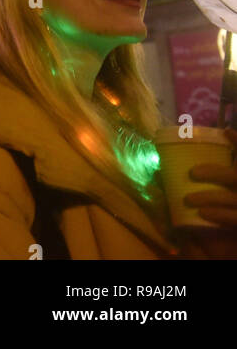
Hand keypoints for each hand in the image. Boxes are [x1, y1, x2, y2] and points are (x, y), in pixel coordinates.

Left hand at [178, 129, 236, 258]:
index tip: (227, 131)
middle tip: (194, 172)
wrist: (216, 254)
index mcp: (234, 185)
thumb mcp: (195, 209)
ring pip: (236, 198)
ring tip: (189, 200)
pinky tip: (205, 214)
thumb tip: (155, 178)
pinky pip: (236, 219)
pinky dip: (222, 215)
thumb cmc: (204, 228)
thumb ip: (182, 194)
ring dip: (214, 197)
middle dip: (218, 173)